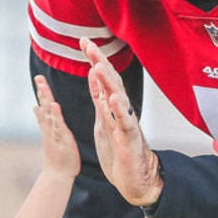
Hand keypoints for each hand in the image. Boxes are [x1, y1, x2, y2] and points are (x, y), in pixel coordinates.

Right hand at [32, 74, 77, 179]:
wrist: (58, 175)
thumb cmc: (58, 155)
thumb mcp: (51, 134)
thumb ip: (43, 119)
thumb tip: (35, 107)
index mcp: (50, 125)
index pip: (45, 104)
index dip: (42, 91)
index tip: (39, 77)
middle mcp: (49, 127)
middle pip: (44, 106)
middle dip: (41, 91)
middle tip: (38, 76)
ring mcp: (53, 132)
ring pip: (48, 113)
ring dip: (45, 98)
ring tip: (42, 85)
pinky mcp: (60, 139)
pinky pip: (57, 125)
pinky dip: (55, 114)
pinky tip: (53, 104)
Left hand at [80, 37, 162, 206]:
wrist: (134, 177)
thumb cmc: (119, 149)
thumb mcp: (103, 118)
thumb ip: (99, 96)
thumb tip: (94, 72)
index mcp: (111, 106)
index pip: (102, 78)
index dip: (94, 59)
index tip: (84, 40)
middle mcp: (120, 111)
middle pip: (110, 82)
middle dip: (100, 63)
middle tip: (90, 45)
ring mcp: (126, 124)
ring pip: (118, 99)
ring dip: (109, 82)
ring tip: (99, 66)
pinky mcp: (129, 140)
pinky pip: (125, 123)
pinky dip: (119, 111)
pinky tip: (113, 99)